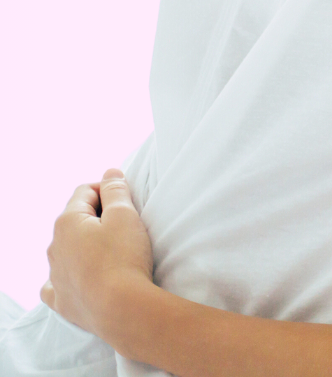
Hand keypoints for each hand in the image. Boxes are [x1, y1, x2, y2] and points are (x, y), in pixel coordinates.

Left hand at [41, 169, 154, 339]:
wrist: (120, 308)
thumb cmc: (123, 257)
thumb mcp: (125, 215)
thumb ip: (116, 190)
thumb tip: (109, 173)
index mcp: (67, 222)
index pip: (85, 192)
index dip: (108, 190)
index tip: (127, 199)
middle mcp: (54, 247)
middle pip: (75, 221)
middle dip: (97, 218)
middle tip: (126, 226)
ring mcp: (54, 275)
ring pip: (66, 251)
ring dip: (85, 246)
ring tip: (112, 253)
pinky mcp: (60, 300)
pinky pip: (57, 283)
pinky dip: (68, 277)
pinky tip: (80, 279)